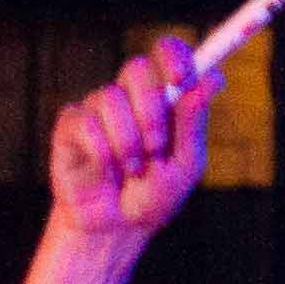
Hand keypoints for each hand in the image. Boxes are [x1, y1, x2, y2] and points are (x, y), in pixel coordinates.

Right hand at [45, 39, 216, 242]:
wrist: (115, 229)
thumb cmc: (154, 197)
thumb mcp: (185, 165)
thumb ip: (194, 121)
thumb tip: (213, 77)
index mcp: (163, 100)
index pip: (167, 54)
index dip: (174, 56)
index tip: (182, 77)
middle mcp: (130, 97)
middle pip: (136, 68)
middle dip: (150, 111)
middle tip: (157, 148)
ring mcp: (98, 109)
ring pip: (111, 98)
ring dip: (128, 143)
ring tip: (132, 171)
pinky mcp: (71, 126)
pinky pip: (86, 123)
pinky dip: (103, 153)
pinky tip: (107, 172)